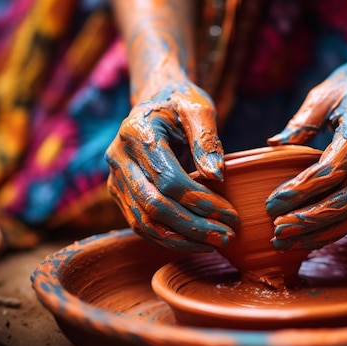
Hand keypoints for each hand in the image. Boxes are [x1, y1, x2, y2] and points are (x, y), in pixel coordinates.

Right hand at [105, 58, 237, 252]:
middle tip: (226, 237)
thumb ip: (206, 140)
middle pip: (154, 206)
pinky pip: (141, 224)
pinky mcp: (120, 193)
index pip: (168, 180)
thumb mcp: (198, 108)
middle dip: (193, 227)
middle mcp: (118, 158)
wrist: (156, 100)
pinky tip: (196, 243)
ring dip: (181, 240)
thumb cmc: (181, 102)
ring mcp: (115, 178)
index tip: (231, 214)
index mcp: (136, 133)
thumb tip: (215, 177)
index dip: (201, 202)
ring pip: (144, 222)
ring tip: (214, 245)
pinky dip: (168, 239)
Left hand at [266, 57, 346, 250]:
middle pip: (346, 200)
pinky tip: (307, 237)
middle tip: (277, 231)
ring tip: (287, 242)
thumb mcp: (325, 93)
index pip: (332, 170)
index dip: (301, 190)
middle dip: (309, 220)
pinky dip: (334, 229)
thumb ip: (302, 122)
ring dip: (321, 233)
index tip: (271, 203)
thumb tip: (272, 146)